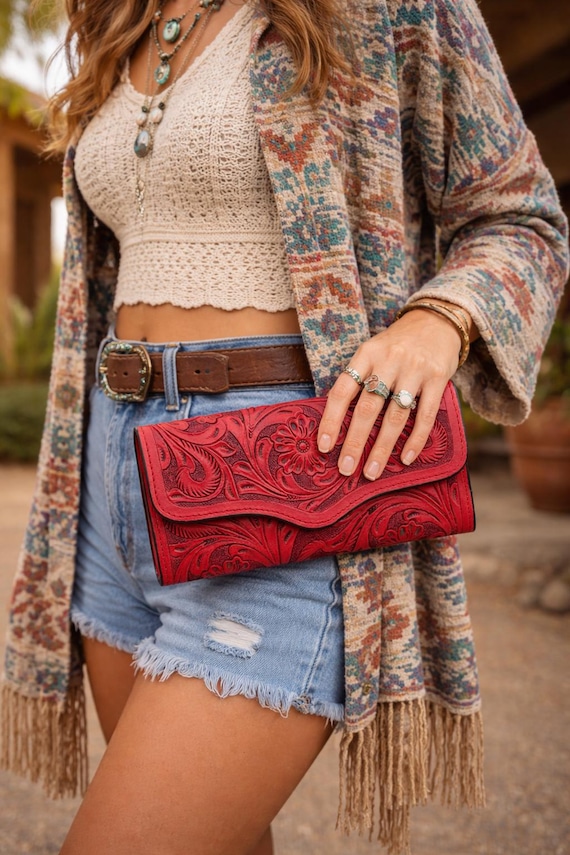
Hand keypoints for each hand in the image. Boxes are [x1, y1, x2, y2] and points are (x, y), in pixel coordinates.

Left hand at [317, 308, 467, 479]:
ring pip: (395, 416)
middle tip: (346, 468)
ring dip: (382, 448)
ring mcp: (414, 370)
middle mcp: (388, 361)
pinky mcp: (438, 378)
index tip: (324, 446)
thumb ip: (358, 379)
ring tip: (372, 471)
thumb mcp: (372, 352)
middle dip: (355, 442)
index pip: (342, 390)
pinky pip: (425, 415)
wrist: (436, 321)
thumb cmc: (396, 345)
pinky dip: (415, 439)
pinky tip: (406, 458)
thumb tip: (338, 422)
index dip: (331, 419)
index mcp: (366, 355)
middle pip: (367, 408)